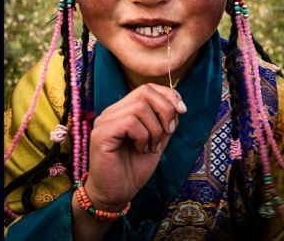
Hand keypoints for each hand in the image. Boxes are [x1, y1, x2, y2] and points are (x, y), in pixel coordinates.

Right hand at [84, 83, 186, 209]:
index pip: (147, 88)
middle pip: (144, 91)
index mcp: (123, 111)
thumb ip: (164, 123)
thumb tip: (177, 106)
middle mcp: (112, 112)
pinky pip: (129, 122)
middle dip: (165, 110)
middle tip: (168, 132)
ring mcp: (104, 121)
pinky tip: (141, 150)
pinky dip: (143, 136)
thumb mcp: (157, 141)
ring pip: (139, 107)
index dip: (168, 95)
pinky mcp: (100, 134)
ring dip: (155, 129)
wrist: (116, 194)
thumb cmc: (133, 169)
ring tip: (152, 147)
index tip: (182, 112)